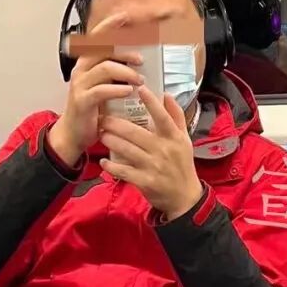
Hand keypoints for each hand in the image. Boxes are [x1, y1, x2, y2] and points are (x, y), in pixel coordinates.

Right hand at [47, 12, 144, 165]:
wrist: (74, 134)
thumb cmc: (91, 111)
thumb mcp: (103, 88)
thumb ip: (115, 75)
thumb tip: (137, 65)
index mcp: (86, 64)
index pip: (97, 39)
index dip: (109, 26)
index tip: (125, 17)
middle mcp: (81, 70)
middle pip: (102, 50)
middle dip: (124, 51)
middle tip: (141, 60)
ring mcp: (80, 84)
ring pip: (105, 68)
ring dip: (126, 72)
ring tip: (139, 80)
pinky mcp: (82, 100)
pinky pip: (102, 90)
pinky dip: (117, 89)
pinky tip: (129, 91)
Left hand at [99, 86, 201, 219]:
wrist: (184, 198)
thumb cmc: (182, 165)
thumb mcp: (185, 140)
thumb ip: (176, 117)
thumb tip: (167, 95)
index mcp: (174, 138)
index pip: (163, 117)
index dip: (152, 103)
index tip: (140, 88)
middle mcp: (163, 150)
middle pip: (136, 133)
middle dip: (117, 124)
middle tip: (103, 117)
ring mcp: (153, 167)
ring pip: (127, 150)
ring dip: (111, 141)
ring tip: (101, 134)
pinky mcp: (145, 182)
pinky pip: (124, 172)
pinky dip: (112, 167)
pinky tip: (104, 161)